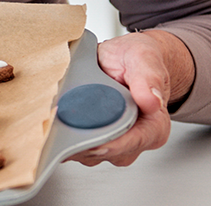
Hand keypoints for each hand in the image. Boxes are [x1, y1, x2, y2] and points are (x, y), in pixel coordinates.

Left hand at [70, 29, 193, 166]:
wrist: (125, 57)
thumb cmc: (136, 59)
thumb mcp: (144, 58)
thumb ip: (149, 79)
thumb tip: (151, 101)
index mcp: (154, 126)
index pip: (131, 144)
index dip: (109, 144)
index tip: (88, 139)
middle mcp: (134, 139)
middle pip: (105, 152)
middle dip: (83, 140)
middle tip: (61, 123)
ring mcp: (113, 142)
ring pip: (88, 152)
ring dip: (70, 138)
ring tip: (57, 115)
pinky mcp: (95, 139)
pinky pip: (78, 145)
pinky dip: (65, 134)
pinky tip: (56, 118)